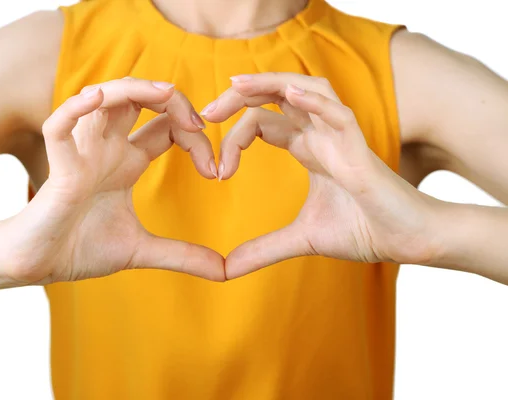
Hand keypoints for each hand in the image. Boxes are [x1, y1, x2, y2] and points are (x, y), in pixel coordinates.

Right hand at [2, 78, 224, 283]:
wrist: (38, 266)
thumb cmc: (80, 248)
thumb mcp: (142, 250)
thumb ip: (183, 256)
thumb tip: (225, 272)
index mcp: (127, 162)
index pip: (168, 128)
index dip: (196, 139)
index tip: (217, 172)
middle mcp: (107, 149)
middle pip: (139, 100)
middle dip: (173, 101)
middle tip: (199, 123)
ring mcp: (82, 155)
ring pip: (103, 99)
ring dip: (134, 89)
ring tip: (165, 93)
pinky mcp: (58, 169)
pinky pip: (59, 126)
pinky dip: (74, 109)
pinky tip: (96, 99)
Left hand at [202, 73, 441, 278]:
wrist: (406, 242)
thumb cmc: (363, 230)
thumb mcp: (301, 239)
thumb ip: (263, 249)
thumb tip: (225, 269)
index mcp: (307, 148)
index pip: (262, 122)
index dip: (234, 137)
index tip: (217, 171)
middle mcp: (321, 135)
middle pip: (277, 95)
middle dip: (240, 96)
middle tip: (205, 113)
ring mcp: (341, 137)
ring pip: (306, 89)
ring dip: (270, 83)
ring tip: (237, 86)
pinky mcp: (360, 149)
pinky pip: (338, 113)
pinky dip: (315, 101)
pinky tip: (290, 94)